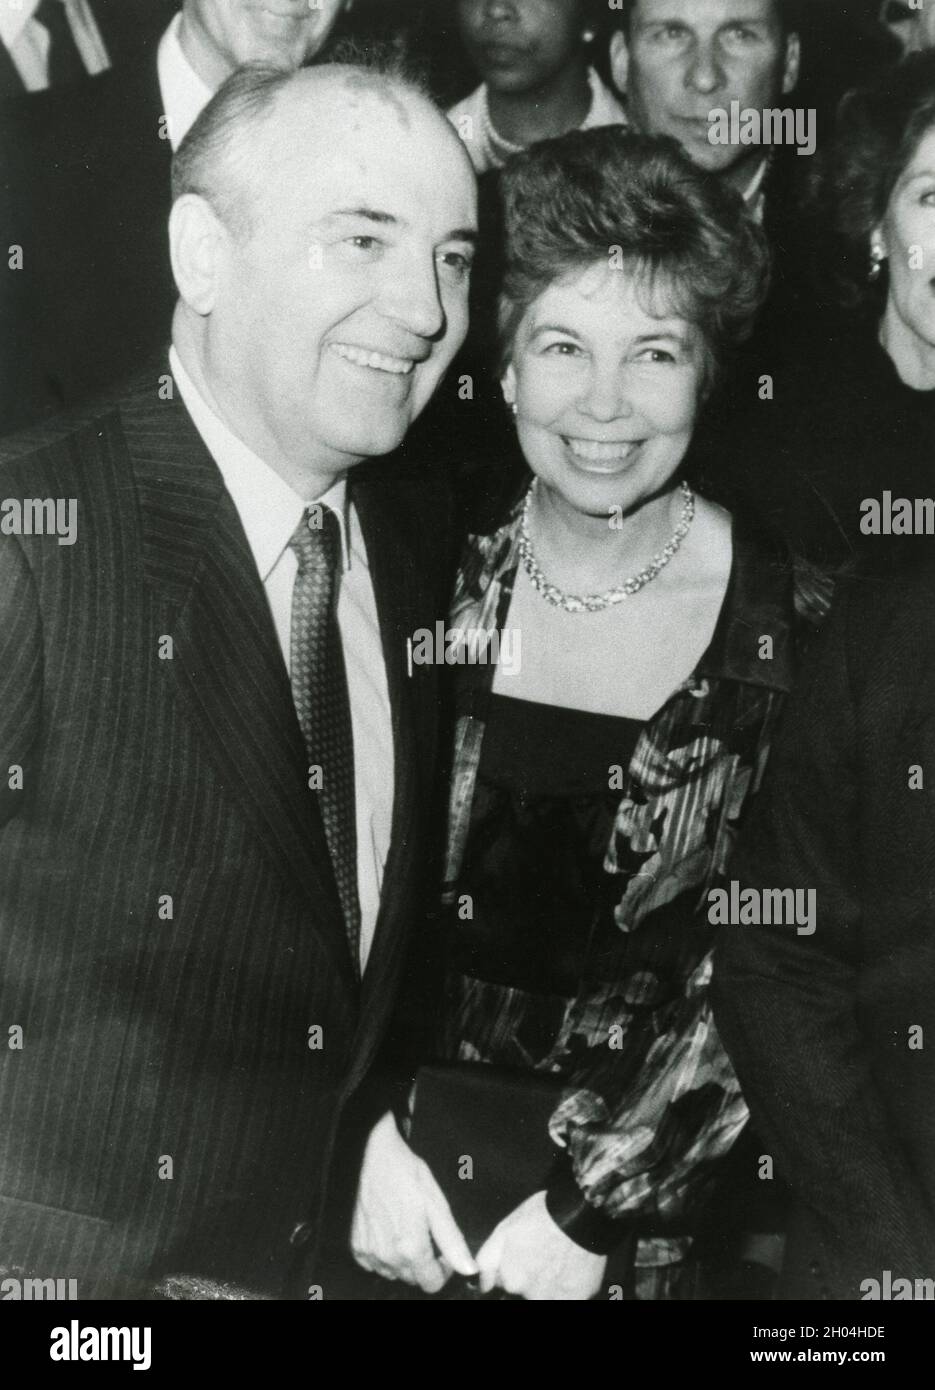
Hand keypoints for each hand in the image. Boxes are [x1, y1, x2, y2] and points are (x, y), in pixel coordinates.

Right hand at [350, 1111, 477, 1293]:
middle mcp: (388, 1257)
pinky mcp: (356, 1246)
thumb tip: (469, 1269)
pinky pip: (374, 1264)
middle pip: (413, 1279)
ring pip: (394, 1273)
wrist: (374, 1156)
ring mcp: (369, 1253)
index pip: (431, 1284)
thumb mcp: (437, 1204)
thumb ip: (453, 1242)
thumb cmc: (407, 1175)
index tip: (443, 1252)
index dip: (443, 1271)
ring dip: (403, 1261)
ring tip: (407, 1230)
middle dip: (424, 1264)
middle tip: (426, 1235)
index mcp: (411, 1248)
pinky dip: (384, 1255)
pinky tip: (389, 1231)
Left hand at [475, 1191, 606, 1300]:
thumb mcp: (504, 1229)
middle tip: (542, 1254)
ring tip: (557, 1260)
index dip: (512, 1267)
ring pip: (545, 1295)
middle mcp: (532, 1296)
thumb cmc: (541, 1215)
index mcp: (512, 1280)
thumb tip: (483, 1285)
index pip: (505, 1283)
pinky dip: (567, 1287)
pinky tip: (571, 1267)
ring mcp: (556, 1299)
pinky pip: (567, 1296)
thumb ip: (488, 1260)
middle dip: (530, 1277)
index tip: (523, 1254)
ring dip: (548, 1283)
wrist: (582, 1212)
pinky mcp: (579, 1298)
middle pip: (525, 1291)